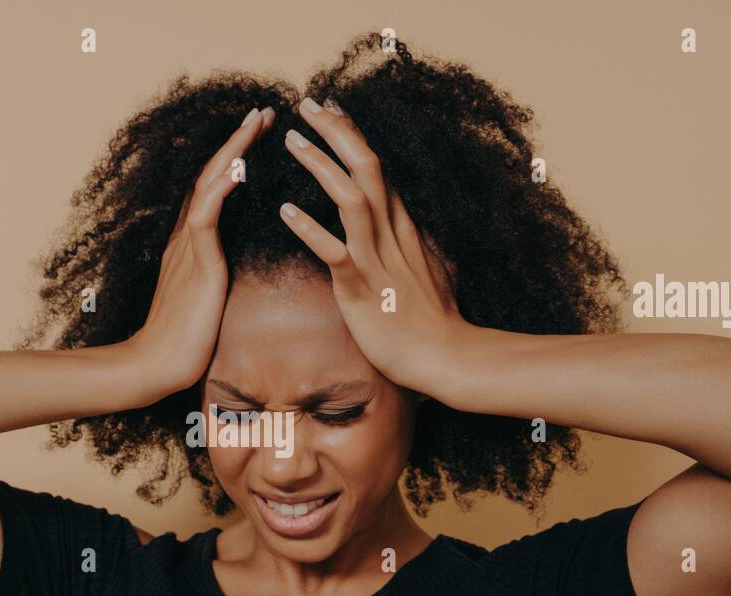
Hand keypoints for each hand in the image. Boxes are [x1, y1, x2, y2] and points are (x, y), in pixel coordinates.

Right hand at [128, 105, 275, 396]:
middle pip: (213, 175)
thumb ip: (217, 273)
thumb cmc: (186, 341)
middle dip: (238, 141)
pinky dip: (219, 191)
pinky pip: (205, 220)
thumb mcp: (209, 298)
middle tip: (262, 111)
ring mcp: (190, 249)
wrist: (159, 366)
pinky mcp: (196, 266)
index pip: (217, 189)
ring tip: (255, 124)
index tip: (259, 134)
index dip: (236, 158)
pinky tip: (236, 170)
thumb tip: (231, 264)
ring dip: (233, 152)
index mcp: (195, 245)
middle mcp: (189, 238)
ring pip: (209, 187)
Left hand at [277, 96, 474, 391]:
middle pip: (366, 166)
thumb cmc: (434, 320)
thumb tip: (410, 229)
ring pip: (351, 197)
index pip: (378, 168)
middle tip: (306, 104)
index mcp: (405, 226)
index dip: (354, 135)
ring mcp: (377, 258)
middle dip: (337, 131)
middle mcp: (393, 232)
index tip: (332, 109)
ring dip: (320, 165)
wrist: (446, 356)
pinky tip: (284, 211)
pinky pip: (333, 251)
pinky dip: (309, 229)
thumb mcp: (429, 269)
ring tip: (292, 140)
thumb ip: (414, 244)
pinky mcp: (362, 287)